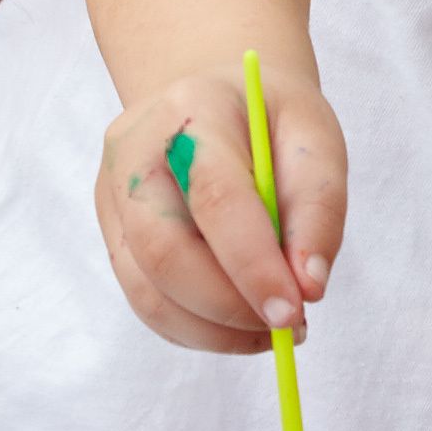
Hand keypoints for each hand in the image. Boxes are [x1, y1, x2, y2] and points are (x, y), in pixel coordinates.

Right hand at [95, 61, 346, 353]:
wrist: (213, 100)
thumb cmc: (268, 120)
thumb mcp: (315, 138)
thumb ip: (319, 208)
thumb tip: (308, 287)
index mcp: (192, 109)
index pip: (215, 197)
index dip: (253, 264)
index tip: (294, 311)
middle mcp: (135, 151)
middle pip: (163, 251)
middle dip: (229, 307)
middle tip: (288, 327)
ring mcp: (113, 196)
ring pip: (148, 290)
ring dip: (216, 330)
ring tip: (271, 328)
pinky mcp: (112, 234)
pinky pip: (146, 302)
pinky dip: (198, 329)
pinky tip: (238, 321)